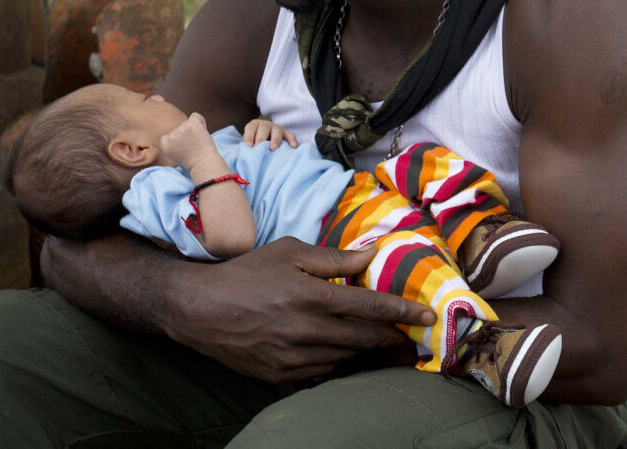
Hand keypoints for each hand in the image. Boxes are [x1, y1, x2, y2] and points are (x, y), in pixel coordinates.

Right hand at [161, 113, 219, 168]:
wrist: (203, 164)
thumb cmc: (193, 162)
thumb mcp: (176, 156)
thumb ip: (174, 145)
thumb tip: (179, 135)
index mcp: (165, 144)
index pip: (170, 135)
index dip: (179, 140)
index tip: (186, 148)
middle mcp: (171, 136)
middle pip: (180, 127)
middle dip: (188, 134)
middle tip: (195, 147)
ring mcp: (181, 129)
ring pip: (188, 122)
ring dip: (195, 130)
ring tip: (199, 142)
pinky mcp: (191, 125)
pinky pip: (196, 116)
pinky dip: (201, 122)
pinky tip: (202, 132)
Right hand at [163, 238, 435, 381]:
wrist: (198, 310)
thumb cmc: (246, 273)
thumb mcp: (289, 252)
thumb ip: (334, 258)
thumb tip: (372, 254)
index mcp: (310, 295)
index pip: (369, 306)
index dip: (402, 312)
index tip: (427, 316)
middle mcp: (305, 330)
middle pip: (364, 338)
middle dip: (394, 338)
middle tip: (415, 337)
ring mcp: (292, 357)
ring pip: (346, 357)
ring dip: (367, 350)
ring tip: (384, 342)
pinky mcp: (280, 375)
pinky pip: (322, 371)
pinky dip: (338, 359)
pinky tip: (341, 348)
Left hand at [244, 119, 298, 149]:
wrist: (265, 141)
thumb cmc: (254, 143)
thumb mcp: (249, 142)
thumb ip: (247, 145)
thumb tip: (245, 153)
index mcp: (255, 125)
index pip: (251, 128)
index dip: (249, 136)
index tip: (249, 145)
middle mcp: (266, 125)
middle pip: (264, 128)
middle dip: (261, 137)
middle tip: (259, 146)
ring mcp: (277, 128)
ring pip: (277, 131)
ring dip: (275, 139)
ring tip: (273, 148)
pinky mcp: (286, 133)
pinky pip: (290, 135)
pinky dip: (292, 140)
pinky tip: (293, 146)